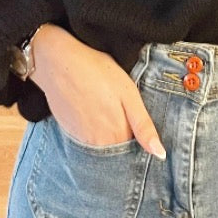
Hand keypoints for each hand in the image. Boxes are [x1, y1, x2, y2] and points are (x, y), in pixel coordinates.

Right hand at [31, 25, 165, 156]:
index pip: (136, 150)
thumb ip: (143, 126)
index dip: (141, 138)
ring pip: (103, 147)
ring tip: (106, 109)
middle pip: (119, 150)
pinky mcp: (69, 134)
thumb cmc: (97, 72)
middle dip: (125, 139)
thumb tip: (160, 154)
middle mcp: (99, 146)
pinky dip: (93, 131)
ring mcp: (81, 141)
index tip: (139, 123)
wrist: (58, 62)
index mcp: (118, 136)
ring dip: (109, 136)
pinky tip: (92, 110)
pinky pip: (88, 141)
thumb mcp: (129, 93)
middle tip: (121, 110)